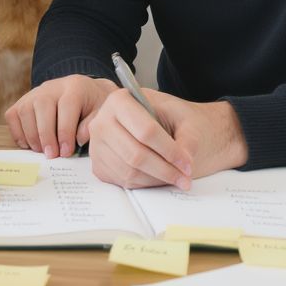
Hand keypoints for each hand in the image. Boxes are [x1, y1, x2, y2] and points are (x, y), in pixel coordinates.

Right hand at [5, 75, 117, 158]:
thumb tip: (78, 139)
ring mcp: (35, 92)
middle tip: (51, 155)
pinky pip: (13, 115)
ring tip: (42, 151)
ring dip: (31, 135)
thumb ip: (92, 125)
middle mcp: (52, 86)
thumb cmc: (93, 106)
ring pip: (25, 110)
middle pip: (42, 105)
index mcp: (75, 87)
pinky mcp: (24, 100)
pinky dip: (17, 132)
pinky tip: (30, 144)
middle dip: (46, 134)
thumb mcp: (101, 113)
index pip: (66, 106)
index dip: (65, 132)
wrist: (85, 91)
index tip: (66, 152)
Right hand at [88, 88, 247, 189]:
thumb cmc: (173, 117)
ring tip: (177, 178)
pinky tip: (160, 177)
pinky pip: (124, 181)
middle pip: (135, 154)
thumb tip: (184, 163)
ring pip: (129, 171)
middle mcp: (103, 122)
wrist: (162, 123)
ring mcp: (98, 145)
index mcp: (121, 101)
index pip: (145, 131)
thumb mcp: (187, 120)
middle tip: (185, 177)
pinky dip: (146, 184)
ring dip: (157, 180)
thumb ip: (188, 140)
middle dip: (164, 170)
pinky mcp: (100, 165)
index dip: (169, 151)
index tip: (187, 163)